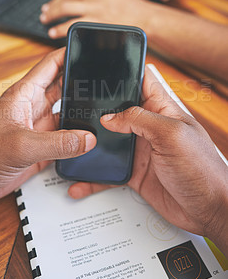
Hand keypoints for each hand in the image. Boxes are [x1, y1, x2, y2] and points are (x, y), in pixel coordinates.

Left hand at [0, 49, 95, 204]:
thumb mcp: (20, 145)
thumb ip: (57, 142)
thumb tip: (87, 138)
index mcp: (25, 95)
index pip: (51, 65)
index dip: (69, 54)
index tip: (90, 50)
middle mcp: (34, 108)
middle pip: (64, 88)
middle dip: (83, 84)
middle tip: (107, 84)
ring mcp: (39, 127)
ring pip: (68, 114)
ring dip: (83, 115)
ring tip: (103, 114)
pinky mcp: (42, 147)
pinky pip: (66, 139)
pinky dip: (79, 140)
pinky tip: (91, 142)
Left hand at [39, 0, 154, 37]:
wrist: (146, 18)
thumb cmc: (134, 9)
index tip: (54, 3)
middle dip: (51, 6)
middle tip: (44, 13)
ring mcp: (93, 7)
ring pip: (64, 8)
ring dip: (51, 15)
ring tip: (45, 21)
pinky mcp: (95, 21)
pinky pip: (71, 24)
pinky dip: (59, 28)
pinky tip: (53, 32)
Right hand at [69, 66, 227, 249]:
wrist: (208, 209)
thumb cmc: (202, 170)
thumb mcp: (172, 135)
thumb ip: (140, 120)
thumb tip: (109, 117)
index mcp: (161, 110)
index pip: (140, 82)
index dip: (123, 73)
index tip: (100, 68)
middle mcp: (149, 128)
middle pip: (117, 111)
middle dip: (97, 109)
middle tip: (73, 108)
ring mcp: (140, 150)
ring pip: (108, 141)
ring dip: (91, 144)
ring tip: (71, 144)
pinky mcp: (134, 172)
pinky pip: (108, 172)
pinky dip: (93, 177)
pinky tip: (80, 182)